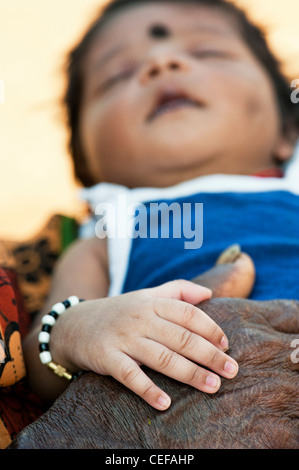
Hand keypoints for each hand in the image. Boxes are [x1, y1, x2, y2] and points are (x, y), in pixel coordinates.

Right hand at [51, 280, 237, 409]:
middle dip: (210, 355)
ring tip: (213, 386)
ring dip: (190, 373)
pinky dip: (148, 390)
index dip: (211, 328)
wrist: (75, 324)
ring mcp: (123, 339)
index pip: (188, 313)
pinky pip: (130, 375)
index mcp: (152, 303)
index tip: (226, 345)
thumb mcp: (146, 295)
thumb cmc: (120, 311)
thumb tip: (209, 294)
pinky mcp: (107, 358)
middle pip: (181, 337)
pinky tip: (165, 404)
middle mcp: (140, 318)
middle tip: (232, 371)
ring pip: (162, 357)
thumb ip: (178, 290)